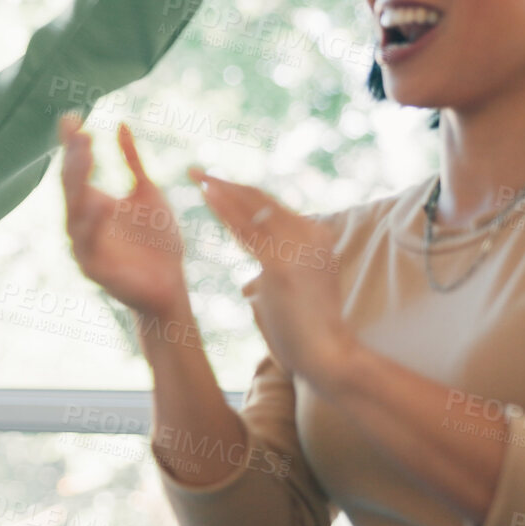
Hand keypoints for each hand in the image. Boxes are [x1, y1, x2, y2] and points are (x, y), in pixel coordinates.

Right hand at [57, 115, 189, 318]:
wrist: (170, 285)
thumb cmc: (159, 241)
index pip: (75, 168)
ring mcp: (84, 244)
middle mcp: (82, 220)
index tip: (72, 117)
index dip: (72, 144)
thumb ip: (133, 161)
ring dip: (78, 184)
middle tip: (81, 134)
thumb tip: (120, 124)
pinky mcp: (92, 267)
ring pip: (73, 212)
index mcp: (92, 201)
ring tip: (85, 157)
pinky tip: (101, 205)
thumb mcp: (149, 192)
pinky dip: (91, 224)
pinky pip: (86, 244)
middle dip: (74, 159)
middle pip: (70, 185)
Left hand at [191, 169, 356, 384]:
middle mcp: (310, 234)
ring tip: (195, 174)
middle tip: (197, 170)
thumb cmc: (307, 333)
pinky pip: (245, 229)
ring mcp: (298, 247)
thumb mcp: (294, 294)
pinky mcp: (281, 263)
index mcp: (316, 237)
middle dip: (226, 182)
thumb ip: (270, 281)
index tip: (216, 183)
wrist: (328, 355)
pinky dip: (224, 208)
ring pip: (252, 208)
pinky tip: (206, 193)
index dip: (241, 192)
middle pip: (261, 200)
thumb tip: (247, 286)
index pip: (272, 207)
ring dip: (221, 188)